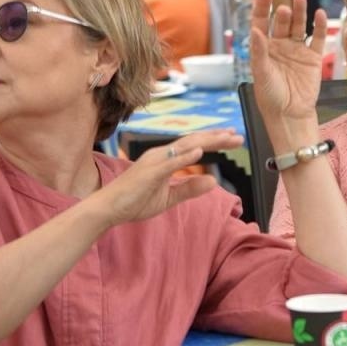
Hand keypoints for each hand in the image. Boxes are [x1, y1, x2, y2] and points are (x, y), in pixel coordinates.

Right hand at [88, 131, 244, 225]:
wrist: (108, 209)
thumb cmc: (134, 201)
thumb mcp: (170, 197)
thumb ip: (190, 188)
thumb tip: (213, 181)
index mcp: (165, 160)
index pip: (194, 146)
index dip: (214, 141)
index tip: (233, 138)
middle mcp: (161, 156)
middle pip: (193, 142)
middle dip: (217, 138)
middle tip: (238, 136)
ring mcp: (154, 162)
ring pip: (184, 147)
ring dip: (206, 141)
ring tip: (225, 138)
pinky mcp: (148, 173)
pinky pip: (169, 163)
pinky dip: (184, 156)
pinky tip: (199, 151)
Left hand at [249, 0, 326, 142]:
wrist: (291, 114)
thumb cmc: (270, 96)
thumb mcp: (261, 74)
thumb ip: (259, 52)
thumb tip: (255, 31)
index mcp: (263, 48)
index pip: (260, 22)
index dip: (261, 7)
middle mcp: (280, 46)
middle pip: (281, 22)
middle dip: (283, 13)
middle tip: (284, 7)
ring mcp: (297, 50)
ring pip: (299, 26)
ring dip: (300, 13)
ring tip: (300, 0)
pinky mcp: (313, 58)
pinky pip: (317, 39)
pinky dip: (319, 27)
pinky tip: (319, 15)